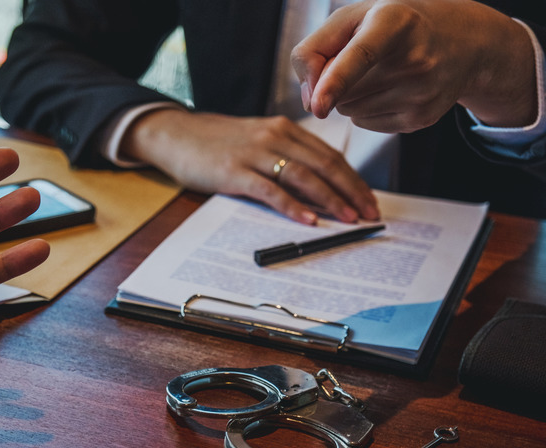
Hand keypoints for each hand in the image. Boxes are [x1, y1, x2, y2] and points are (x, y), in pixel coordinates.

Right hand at [122, 109, 378, 223]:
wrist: (175, 134)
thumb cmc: (216, 143)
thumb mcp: (257, 140)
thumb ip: (286, 155)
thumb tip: (319, 185)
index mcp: (284, 128)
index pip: (329, 155)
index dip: (353, 179)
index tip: (369, 200)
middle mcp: (274, 136)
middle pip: (324, 164)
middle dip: (351, 191)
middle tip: (370, 213)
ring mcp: (254, 153)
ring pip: (303, 176)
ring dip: (330, 199)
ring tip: (349, 218)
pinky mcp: (234, 172)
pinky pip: (271, 190)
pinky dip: (293, 206)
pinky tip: (309, 220)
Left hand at [292, 0, 536, 131]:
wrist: (460, 41)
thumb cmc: (393, 25)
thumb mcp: (352, 17)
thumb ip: (314, 49)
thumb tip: (309, 103)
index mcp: (395, 21)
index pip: (360, 55)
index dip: (335, 81)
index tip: (317, 106)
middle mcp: (414, 58)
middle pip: (342, 91)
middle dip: (337, 80)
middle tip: (365, 57)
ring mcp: (421, 93)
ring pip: (349, 110)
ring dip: (350, 96)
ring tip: (380, 71)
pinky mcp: (421, 119)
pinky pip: (364, 123)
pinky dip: (365, 109)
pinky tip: (389, 88)